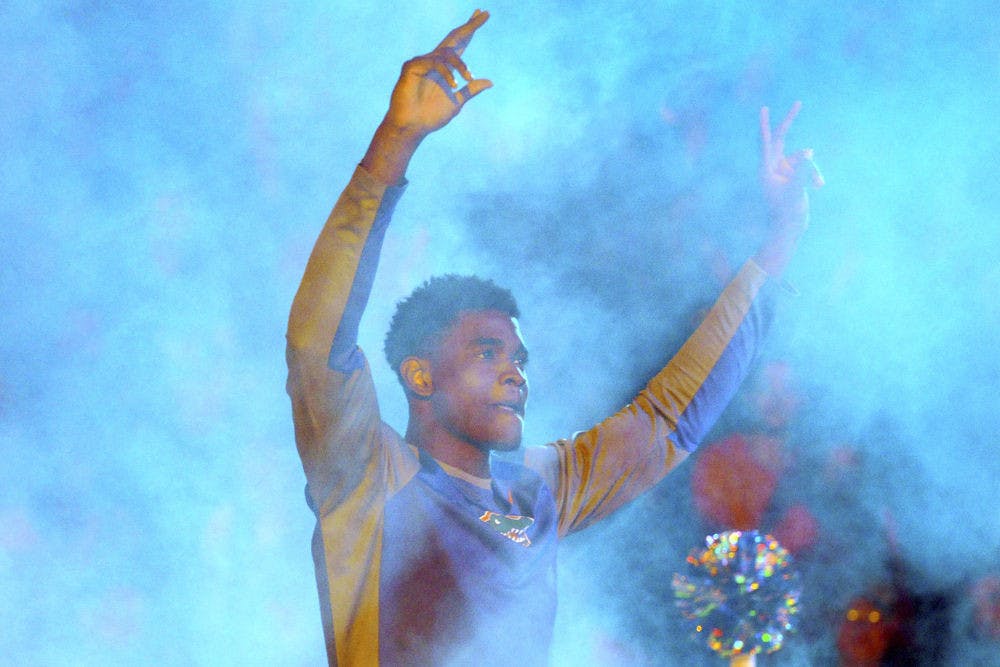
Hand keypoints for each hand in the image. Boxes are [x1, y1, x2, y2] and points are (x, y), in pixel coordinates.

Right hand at [384, 9, 492, 137]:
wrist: (412, 127)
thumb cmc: (430, 116)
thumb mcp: (457, 102)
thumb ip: (471, 90)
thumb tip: (490, 81)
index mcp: (444, 68)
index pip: (460, 44)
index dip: (470, 30)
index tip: (483, 15)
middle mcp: (433, 61)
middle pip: (453, 38)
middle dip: (470, 26)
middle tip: (484, 13)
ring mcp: (421, 62)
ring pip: (447, 54)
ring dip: (461, 65)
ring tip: (468, 77)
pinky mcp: (411, 67)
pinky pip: (434, 63)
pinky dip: (446, 73)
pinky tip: (453, 85)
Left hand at [759, 102, 823, 234]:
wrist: (790, 228)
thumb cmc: (789, 212)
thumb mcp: (797, 190)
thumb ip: (803, 170)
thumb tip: (808, 151)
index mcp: (766, 169)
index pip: (766, 142)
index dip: (765, 124)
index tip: (764, 108)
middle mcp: (772, 167)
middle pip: (782, 139)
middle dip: (789, 122)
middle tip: (798, 102)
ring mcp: (782, 171)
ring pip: (802, 157)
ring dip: (812, 169)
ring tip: (817, 186)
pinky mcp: (792, 175)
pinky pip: (806, 166)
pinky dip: (814, 174)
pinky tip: (818, 187)